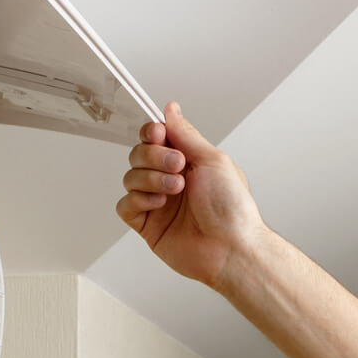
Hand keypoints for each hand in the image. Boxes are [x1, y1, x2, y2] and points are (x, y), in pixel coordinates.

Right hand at [116, 101, 267, 291]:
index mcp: (187, 162)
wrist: (230, 248)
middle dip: (154, 157)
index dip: (152, 133)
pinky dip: (138, 201)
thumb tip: (171, 109)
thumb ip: (186, 134)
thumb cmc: (231, 208)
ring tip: (174, 189)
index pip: (156, 138)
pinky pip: (125, 206)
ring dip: (150, 179)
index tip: (159, 134)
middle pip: (139, 154)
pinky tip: (158, 204)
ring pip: (130, 178)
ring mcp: (157, 202)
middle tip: (177, 165)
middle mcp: (170, 179)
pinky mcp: (147, 225)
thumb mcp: (212, 159)